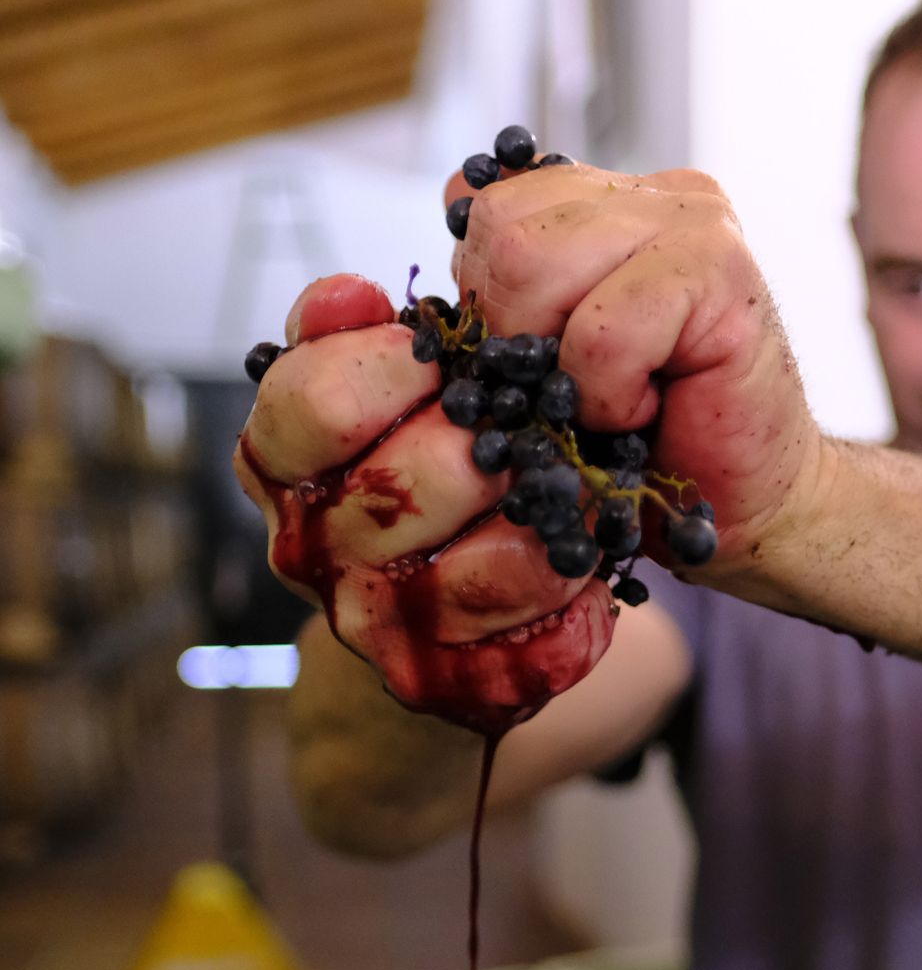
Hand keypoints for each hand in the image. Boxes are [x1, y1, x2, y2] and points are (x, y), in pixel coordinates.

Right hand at [233, 275, 616, 733]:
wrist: (438, 603)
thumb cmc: (416, 458)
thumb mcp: (373, 380)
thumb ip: (348, 330)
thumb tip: (351, 296)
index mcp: (283, 464)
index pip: (319, 403)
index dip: (396, 366)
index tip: (450, 353)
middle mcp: (314, 547)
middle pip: (408, 480)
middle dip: (490, 440)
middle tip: (537, 417)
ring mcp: (376, 619)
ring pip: (474, 566)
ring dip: (540, 512)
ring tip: (579, 478)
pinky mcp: (441, 674)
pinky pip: (519, 630)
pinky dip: (564, 586)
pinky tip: (590, 557)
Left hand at [445, 159, 823, 581]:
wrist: (748, 498)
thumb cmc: (648, 440)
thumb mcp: (547, 352)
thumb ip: (508, 275)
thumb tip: (451, 194)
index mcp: (610, 200)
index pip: (486, 202)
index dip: (487, 302)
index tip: (546, 361)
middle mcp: (656, 193)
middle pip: (500, 229)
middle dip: (513, 333)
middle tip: (576, 387)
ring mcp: (696, 222)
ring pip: (534, 265)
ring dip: (559, 366)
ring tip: (613, 396)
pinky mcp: (723, 273)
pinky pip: (601, 333)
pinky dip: (607, 397)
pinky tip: (648, 410)